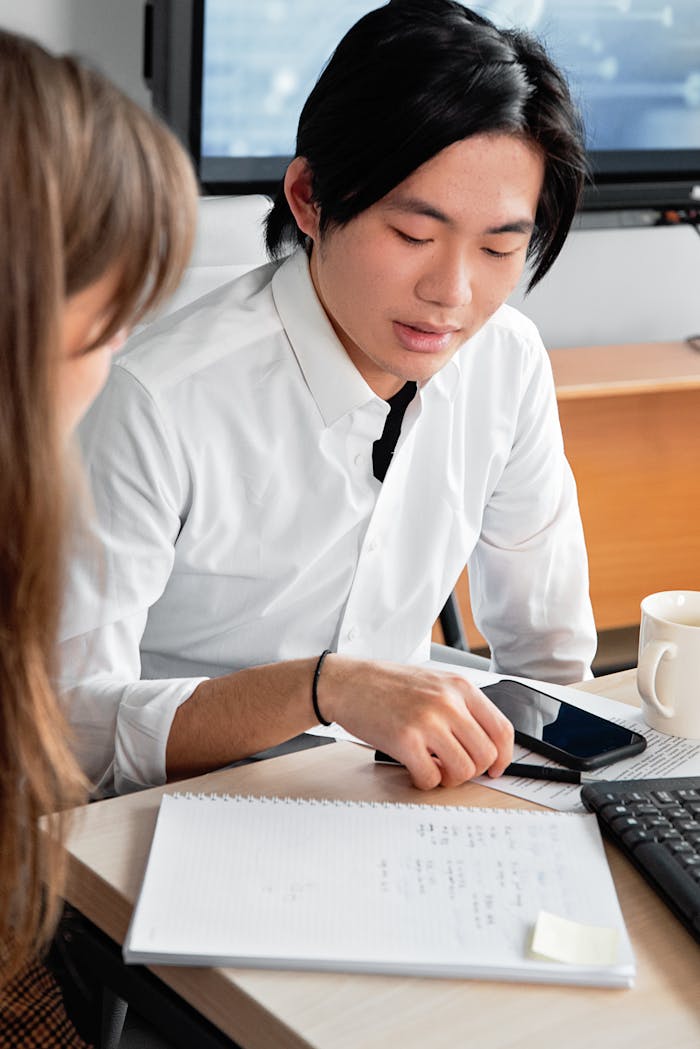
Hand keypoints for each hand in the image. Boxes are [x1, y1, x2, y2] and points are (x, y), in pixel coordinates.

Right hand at [319, 656, 513, 789]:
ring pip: (463, 770)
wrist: (347, 682)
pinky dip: (426, 781)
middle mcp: (448, 702)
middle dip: (472, 770)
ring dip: (450, 778)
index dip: (504, 756)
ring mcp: (427, 721)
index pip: (502, 729)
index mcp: (459, 687)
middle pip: (485, 754)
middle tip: (454, 768)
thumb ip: (460, 707)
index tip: (495, 767)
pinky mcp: (405, 740)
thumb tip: (484, 742)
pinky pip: (431, 778)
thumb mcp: (434, 682)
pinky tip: (415, 770)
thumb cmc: (386, 684)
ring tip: (434, 769)